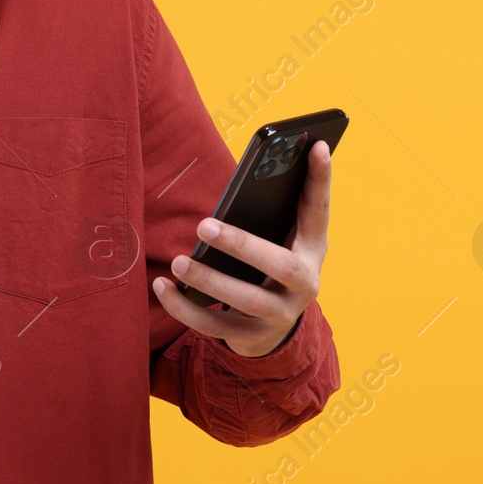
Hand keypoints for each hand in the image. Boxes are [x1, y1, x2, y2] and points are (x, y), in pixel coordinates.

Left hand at [152, 139, 330, 356]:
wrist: (273, 330)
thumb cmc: (269, 269)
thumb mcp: (279, 242)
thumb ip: (268, 215)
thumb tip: (255, 172)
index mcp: (311, 250)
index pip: (319, 211)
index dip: (321, 180)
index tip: (318, 146)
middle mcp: (304, 284)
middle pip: (281, 266)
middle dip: (242, 245)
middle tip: (203, 226)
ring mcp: (280, 314)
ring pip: (246, 300)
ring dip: (209, 280)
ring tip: (178, 261)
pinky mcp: (252, 337)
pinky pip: (214, 325)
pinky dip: (184, 306)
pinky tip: (162, 286)